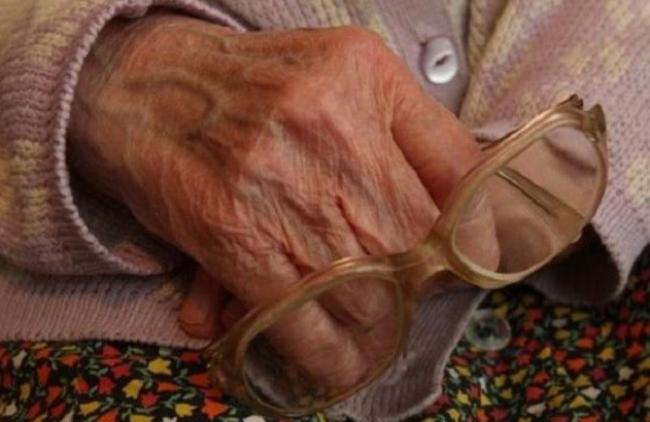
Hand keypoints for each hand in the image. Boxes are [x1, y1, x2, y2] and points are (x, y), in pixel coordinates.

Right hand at [68, 14, 497, 386]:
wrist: (144, 89)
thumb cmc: (257, 80)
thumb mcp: (352, 68)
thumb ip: (419, 126)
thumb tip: (477, 198)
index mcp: (364, 83)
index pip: (457, 177)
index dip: (474, 234)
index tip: (465, 262)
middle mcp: (326, 134)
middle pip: (410, 244)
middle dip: (420, 282)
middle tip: (410, 290)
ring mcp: (278, 191)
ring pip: (364, 290)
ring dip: (377, 323)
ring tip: (376, 328)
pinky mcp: (234, 240)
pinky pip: (299, 317)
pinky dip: (327, 354)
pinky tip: (340, 363)